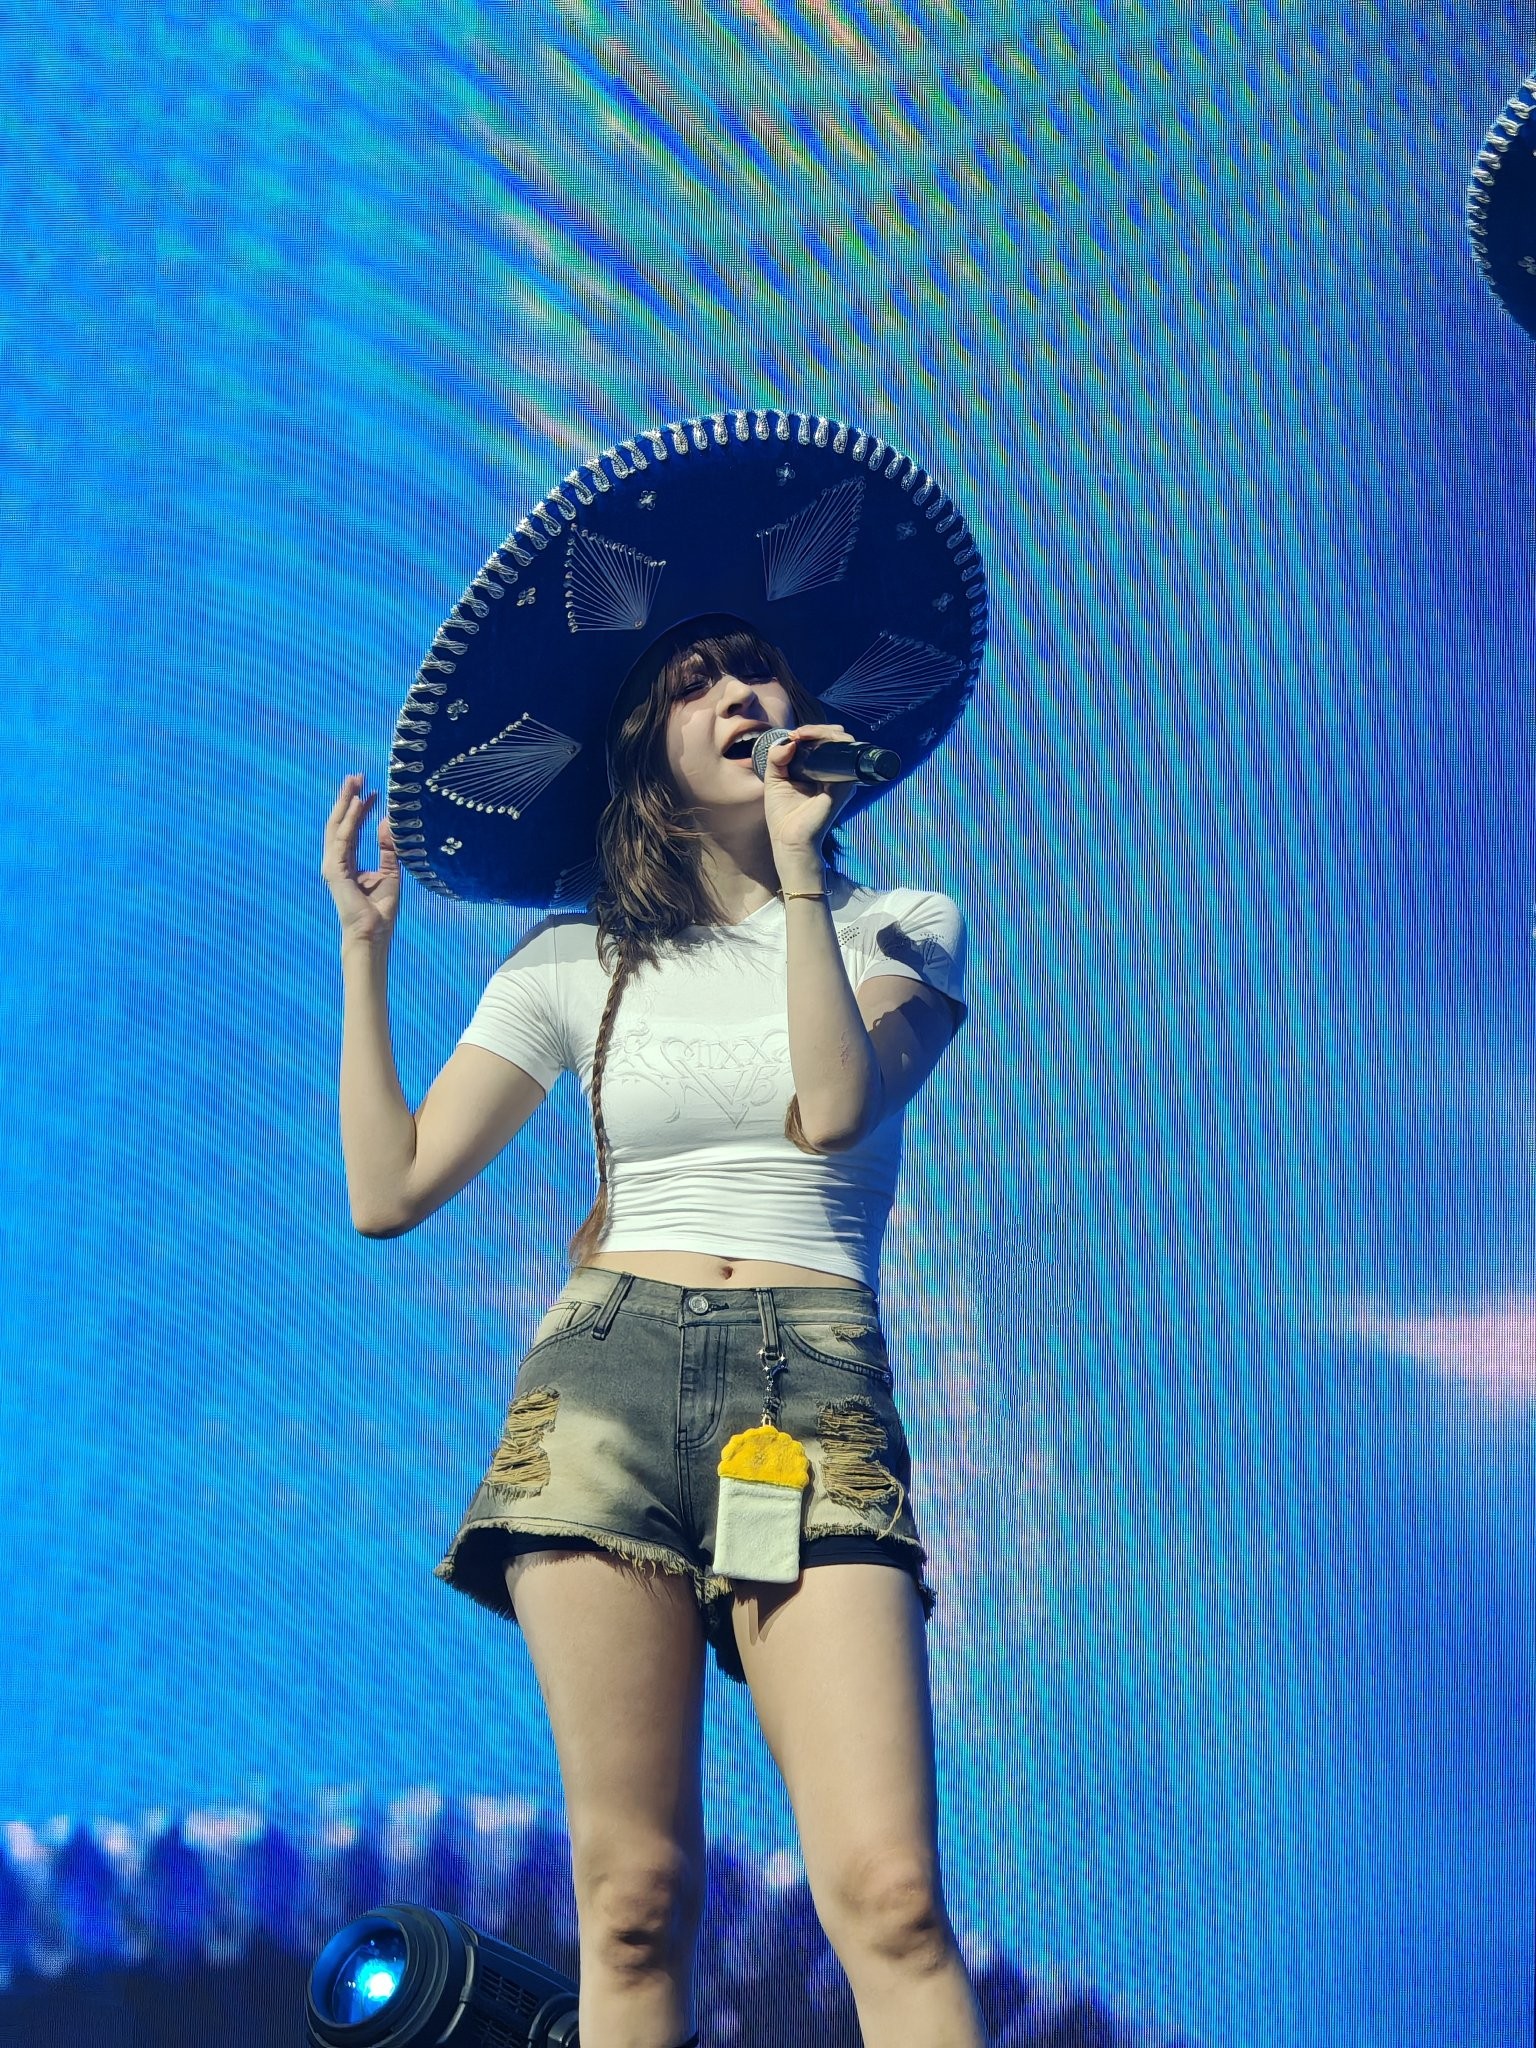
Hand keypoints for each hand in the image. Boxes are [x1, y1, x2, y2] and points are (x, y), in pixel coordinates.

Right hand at [321, 774, 400, 945]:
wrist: (373, 934)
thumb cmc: (380, 910)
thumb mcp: (390, 873)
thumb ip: (388, 849)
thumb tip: (389, 823)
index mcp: (347, 863)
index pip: (351, 829)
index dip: (361, 809)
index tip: (373, 791)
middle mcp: (336, 861)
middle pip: (340, 822)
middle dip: (347, 798)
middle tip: (357, 775)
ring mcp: (332, 865)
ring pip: (338, 825)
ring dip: (346, 802)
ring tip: (356, 781)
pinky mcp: (334, 870)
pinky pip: (343, 838)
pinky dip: (350, 820)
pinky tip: (358, 803)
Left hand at [761, 724, 859, 873]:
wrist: (788, 840)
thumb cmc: (783, 816)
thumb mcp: (774, 780)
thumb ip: (777, 758)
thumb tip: (789, 740)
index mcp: (818, 771)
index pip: (823, 742)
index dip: (811, 732)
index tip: (793, 735)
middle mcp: (833, 773)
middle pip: (836, 738)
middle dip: (818, 728)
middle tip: (798, 734)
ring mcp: (841, 779)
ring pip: (843, 742)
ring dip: (823, 731)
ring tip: (802, 735)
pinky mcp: (843, 785)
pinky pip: (843, 757)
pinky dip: (830, 743)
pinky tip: (810, 742)